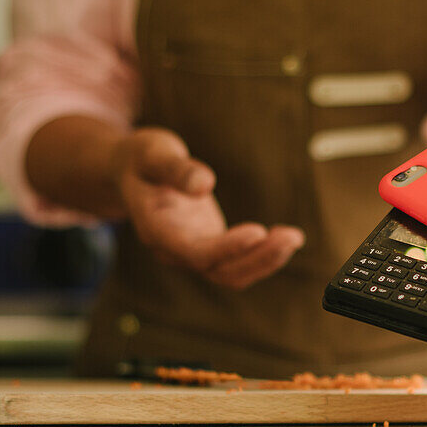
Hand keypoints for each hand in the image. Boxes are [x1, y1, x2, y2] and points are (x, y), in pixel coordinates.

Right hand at [111, 128, 304, 289]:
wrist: (132, 171)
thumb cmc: (141, 160)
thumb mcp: (153, 153)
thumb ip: (175, 169)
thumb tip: (205, 184)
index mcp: (157, 230)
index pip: (195, 252)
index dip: (227, 248)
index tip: (258, 232)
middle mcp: (174, 249)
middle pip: (219, 270)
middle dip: (257, 259)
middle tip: (291, 237)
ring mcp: (191, 250)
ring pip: (231, 273)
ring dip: (265, 260)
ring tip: (294, 238)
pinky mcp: (207, 244)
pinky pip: (236, 262)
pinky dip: (261, 254)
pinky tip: (284, 237)